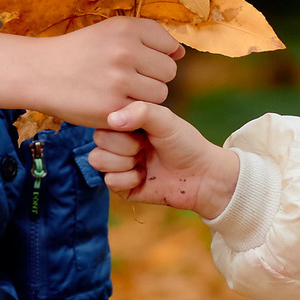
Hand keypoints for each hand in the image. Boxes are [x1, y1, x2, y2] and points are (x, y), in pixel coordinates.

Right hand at [0, 19, 180, 125]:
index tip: (134, 60)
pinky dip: (132, 112)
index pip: (169, 46)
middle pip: (169, 72)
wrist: (40, 72)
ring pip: (160, 95)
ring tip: (118, 91)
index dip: (155, 56)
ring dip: (145, 97)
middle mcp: (126, 51)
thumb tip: (180, 53)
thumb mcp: (110, 30)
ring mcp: (120, 81)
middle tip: (125, 78)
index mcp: (126, 28)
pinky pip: (143, 113)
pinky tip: (114, 104)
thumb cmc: (79, 52)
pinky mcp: (114, 108)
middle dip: (152, 77)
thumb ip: (147, 37)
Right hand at [90, 102, 239, 215]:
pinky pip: (109, 181)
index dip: (121, 125)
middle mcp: (121, 143)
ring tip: (143, 162)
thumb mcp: (166, 119)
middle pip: (99, 140)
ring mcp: (120, 165)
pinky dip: (128, 179)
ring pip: (97, 160)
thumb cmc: (186, 144)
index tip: (142, 129)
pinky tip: (145, 177)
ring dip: (123, 162)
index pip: (104, 119)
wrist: (202, 176)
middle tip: (145, 147)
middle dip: (124, 145)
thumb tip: (111, 120)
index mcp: (128, 124)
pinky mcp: (122, 187)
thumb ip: (141, 111)